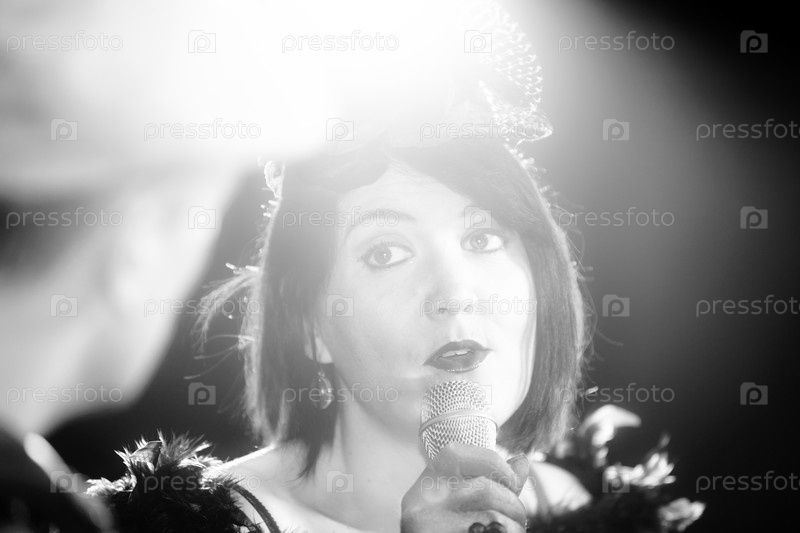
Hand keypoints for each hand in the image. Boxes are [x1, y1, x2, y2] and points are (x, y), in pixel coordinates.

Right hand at [401, 443, 529, 532]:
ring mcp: (430, 528)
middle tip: (517, 518)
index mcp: (424, 489)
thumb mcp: (460, 507)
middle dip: (513, 504)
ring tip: (506, 531)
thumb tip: (522, 461)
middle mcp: (421, 506)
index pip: (456, 454)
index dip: (493, 462)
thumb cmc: (450, 530)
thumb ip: (492, 484)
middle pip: (483, 490)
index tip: (511, 479)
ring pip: (493, 519)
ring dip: (514, 527)